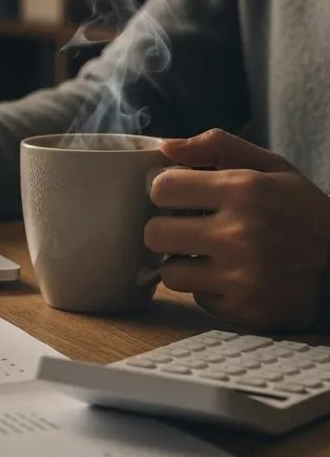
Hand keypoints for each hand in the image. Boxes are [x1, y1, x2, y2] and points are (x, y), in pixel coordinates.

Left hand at [145, 128, 329, 329]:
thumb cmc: (302, 212)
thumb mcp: (272, 168)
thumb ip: (217, 146)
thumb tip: (165, 146)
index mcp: (245, 191)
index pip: (162, 188)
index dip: (165, 191)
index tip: (180, 196)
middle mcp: (241, 234)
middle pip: (154, 234)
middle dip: (166, 229)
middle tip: (188, 228)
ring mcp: (242, 277)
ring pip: (168, 273)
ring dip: (183, 264)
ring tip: (210, 255)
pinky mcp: (243, 310)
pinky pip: (197, 298)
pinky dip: (209, 288)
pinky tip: (233, 277)